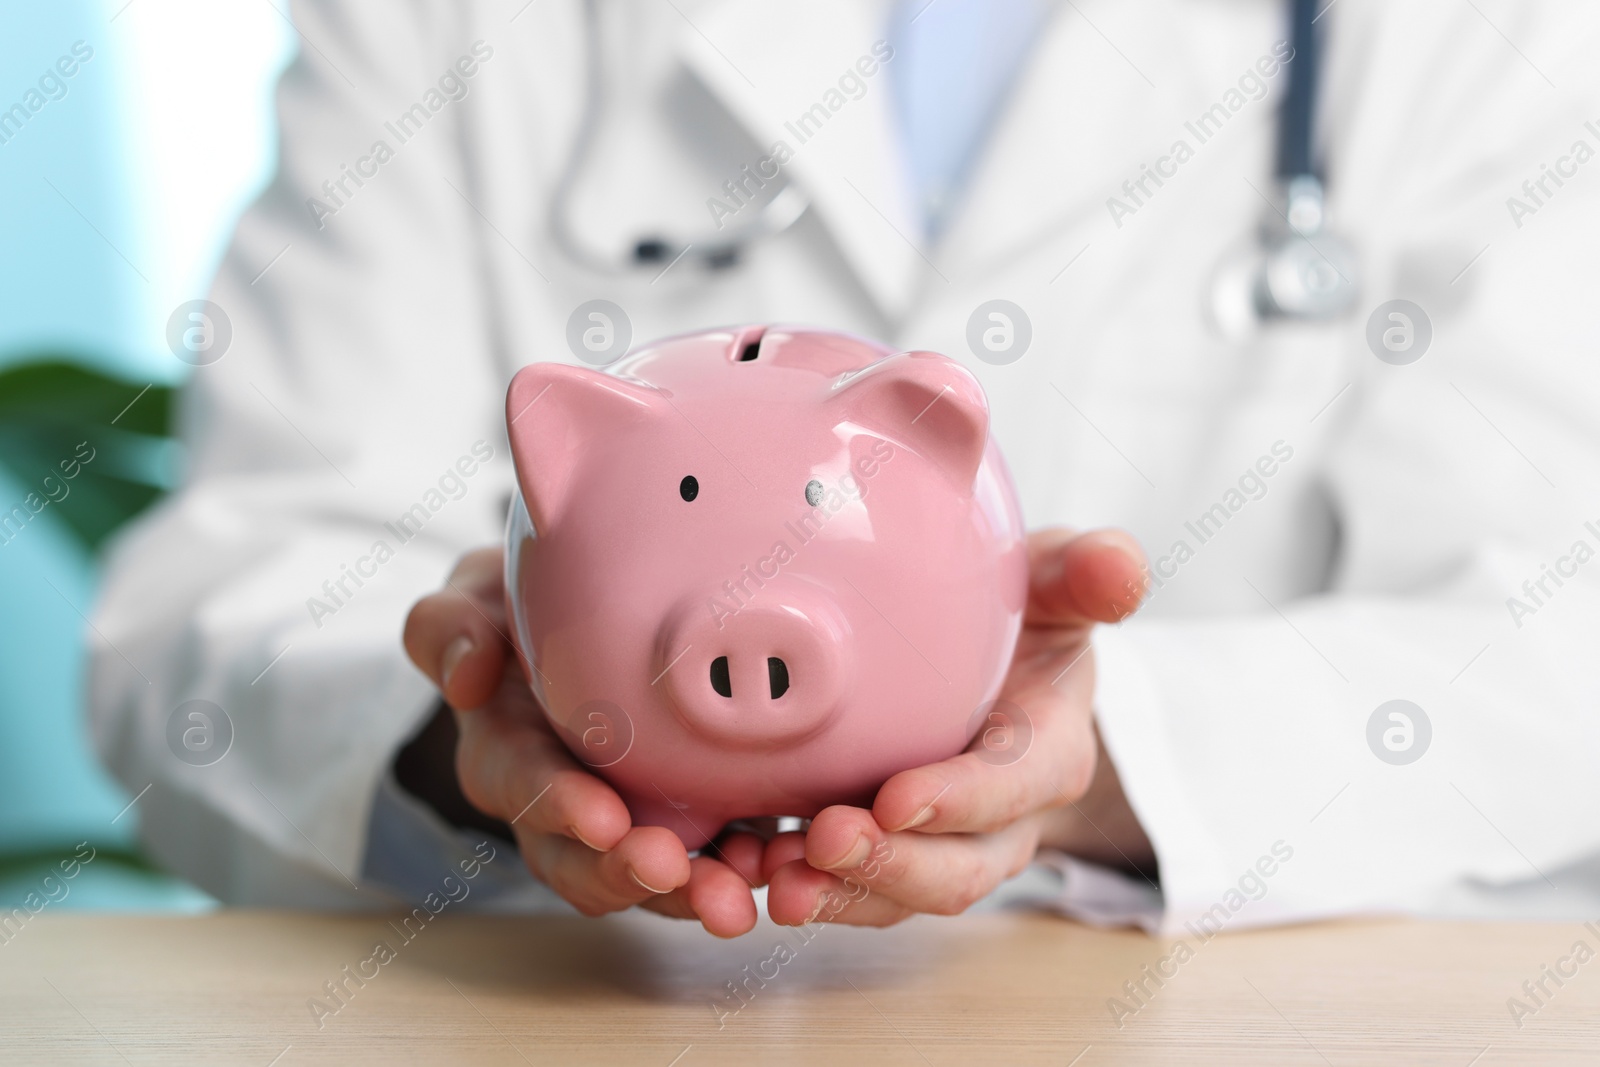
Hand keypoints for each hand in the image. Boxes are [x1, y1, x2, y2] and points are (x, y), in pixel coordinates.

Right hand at [402, 547, 766, 936]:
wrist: (575, 617)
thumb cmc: (518, 610)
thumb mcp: (471, 598)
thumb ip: (451, 626)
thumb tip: (467, 672)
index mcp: (505, 753)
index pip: (521, 787)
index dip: (559, 808)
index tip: (604, 818)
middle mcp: (560, 805)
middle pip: (582, 862)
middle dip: (629, 875)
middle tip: (678, 873)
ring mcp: (623, 819)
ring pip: (647, 878)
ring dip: (691, 894)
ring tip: (737, 896)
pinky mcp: (683, 817)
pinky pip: (707, 856)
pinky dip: (738, 867)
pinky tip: (778, 862)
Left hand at [762, 528, 1153, 925]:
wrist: (995, 662)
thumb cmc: (1026, 619)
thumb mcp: (1059, 583)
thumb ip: (1088, 573)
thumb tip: (1121, 566)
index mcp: (1050, 753)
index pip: (1014, 787)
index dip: (960, 800)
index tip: (895, 795)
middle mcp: (1000, 821)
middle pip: (956, 870)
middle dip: (889, 866)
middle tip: (819, 843)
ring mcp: (939, 847)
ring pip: (895, 897)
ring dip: (834, 894)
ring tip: (770, 873)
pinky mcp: (884, 853)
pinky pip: (845, 887)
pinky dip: (797, 883)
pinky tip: (745, 865)